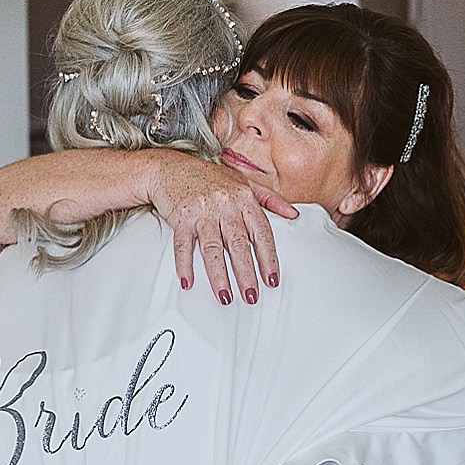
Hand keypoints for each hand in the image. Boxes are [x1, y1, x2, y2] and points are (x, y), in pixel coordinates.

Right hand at [146, 155, 296, 304]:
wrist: (171, 167)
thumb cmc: (208, 177)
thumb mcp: (243, 182)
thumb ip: (269, 199)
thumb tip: (293, 214)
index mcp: (243, 198)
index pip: (261, 232)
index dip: (268, 257)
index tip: (272, 279)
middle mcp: (224, 204)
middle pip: (238, 244)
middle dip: (246, 273)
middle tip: (251, 296)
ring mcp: (202, 210)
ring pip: (212, 248)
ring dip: (219, 276)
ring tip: (225, 297)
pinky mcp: (180, 216)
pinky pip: (183, 245)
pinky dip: (184, 264)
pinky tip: (188, 281)